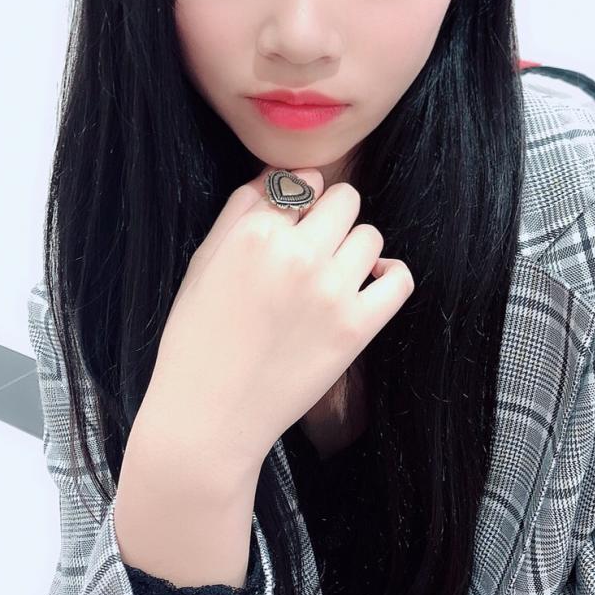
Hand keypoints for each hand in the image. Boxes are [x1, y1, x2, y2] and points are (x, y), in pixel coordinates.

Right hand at [135, 165, 414, 483]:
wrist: (209, 418)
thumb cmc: (196, 340)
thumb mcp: (203, 262)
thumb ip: (240, 211)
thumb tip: (277, 176)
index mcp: (255, 233)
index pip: (301, 181)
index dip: (298, 200)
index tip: (291, 224)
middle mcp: (297, 254)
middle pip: (345, 198)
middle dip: (330, 216)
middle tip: (312, 248)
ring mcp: (332, 290)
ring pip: (371, 235)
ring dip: (354, 248)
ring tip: (331, 276)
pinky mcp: (357, 328)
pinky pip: (398, 279)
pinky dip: (388, 276)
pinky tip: (368, 285)